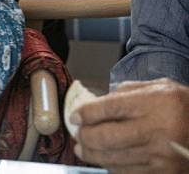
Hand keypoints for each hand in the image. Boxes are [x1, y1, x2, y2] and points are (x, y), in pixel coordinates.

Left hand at [72, 78, 188, 172]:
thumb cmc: (183, 106)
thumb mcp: (160, 87)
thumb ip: (126, 92)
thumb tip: (94, 103)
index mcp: (155, 102)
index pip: (108, 108)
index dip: (85, 114)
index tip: (75, 117)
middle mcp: (158, 130)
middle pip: (106, 137)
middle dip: (85, 136)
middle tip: (78, 135)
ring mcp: (162, 155)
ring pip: (113, 158)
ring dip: (92, 154)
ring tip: (84, 149)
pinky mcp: (165, 172)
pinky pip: (128, 172)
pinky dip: (111, 166)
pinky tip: (105, 160)